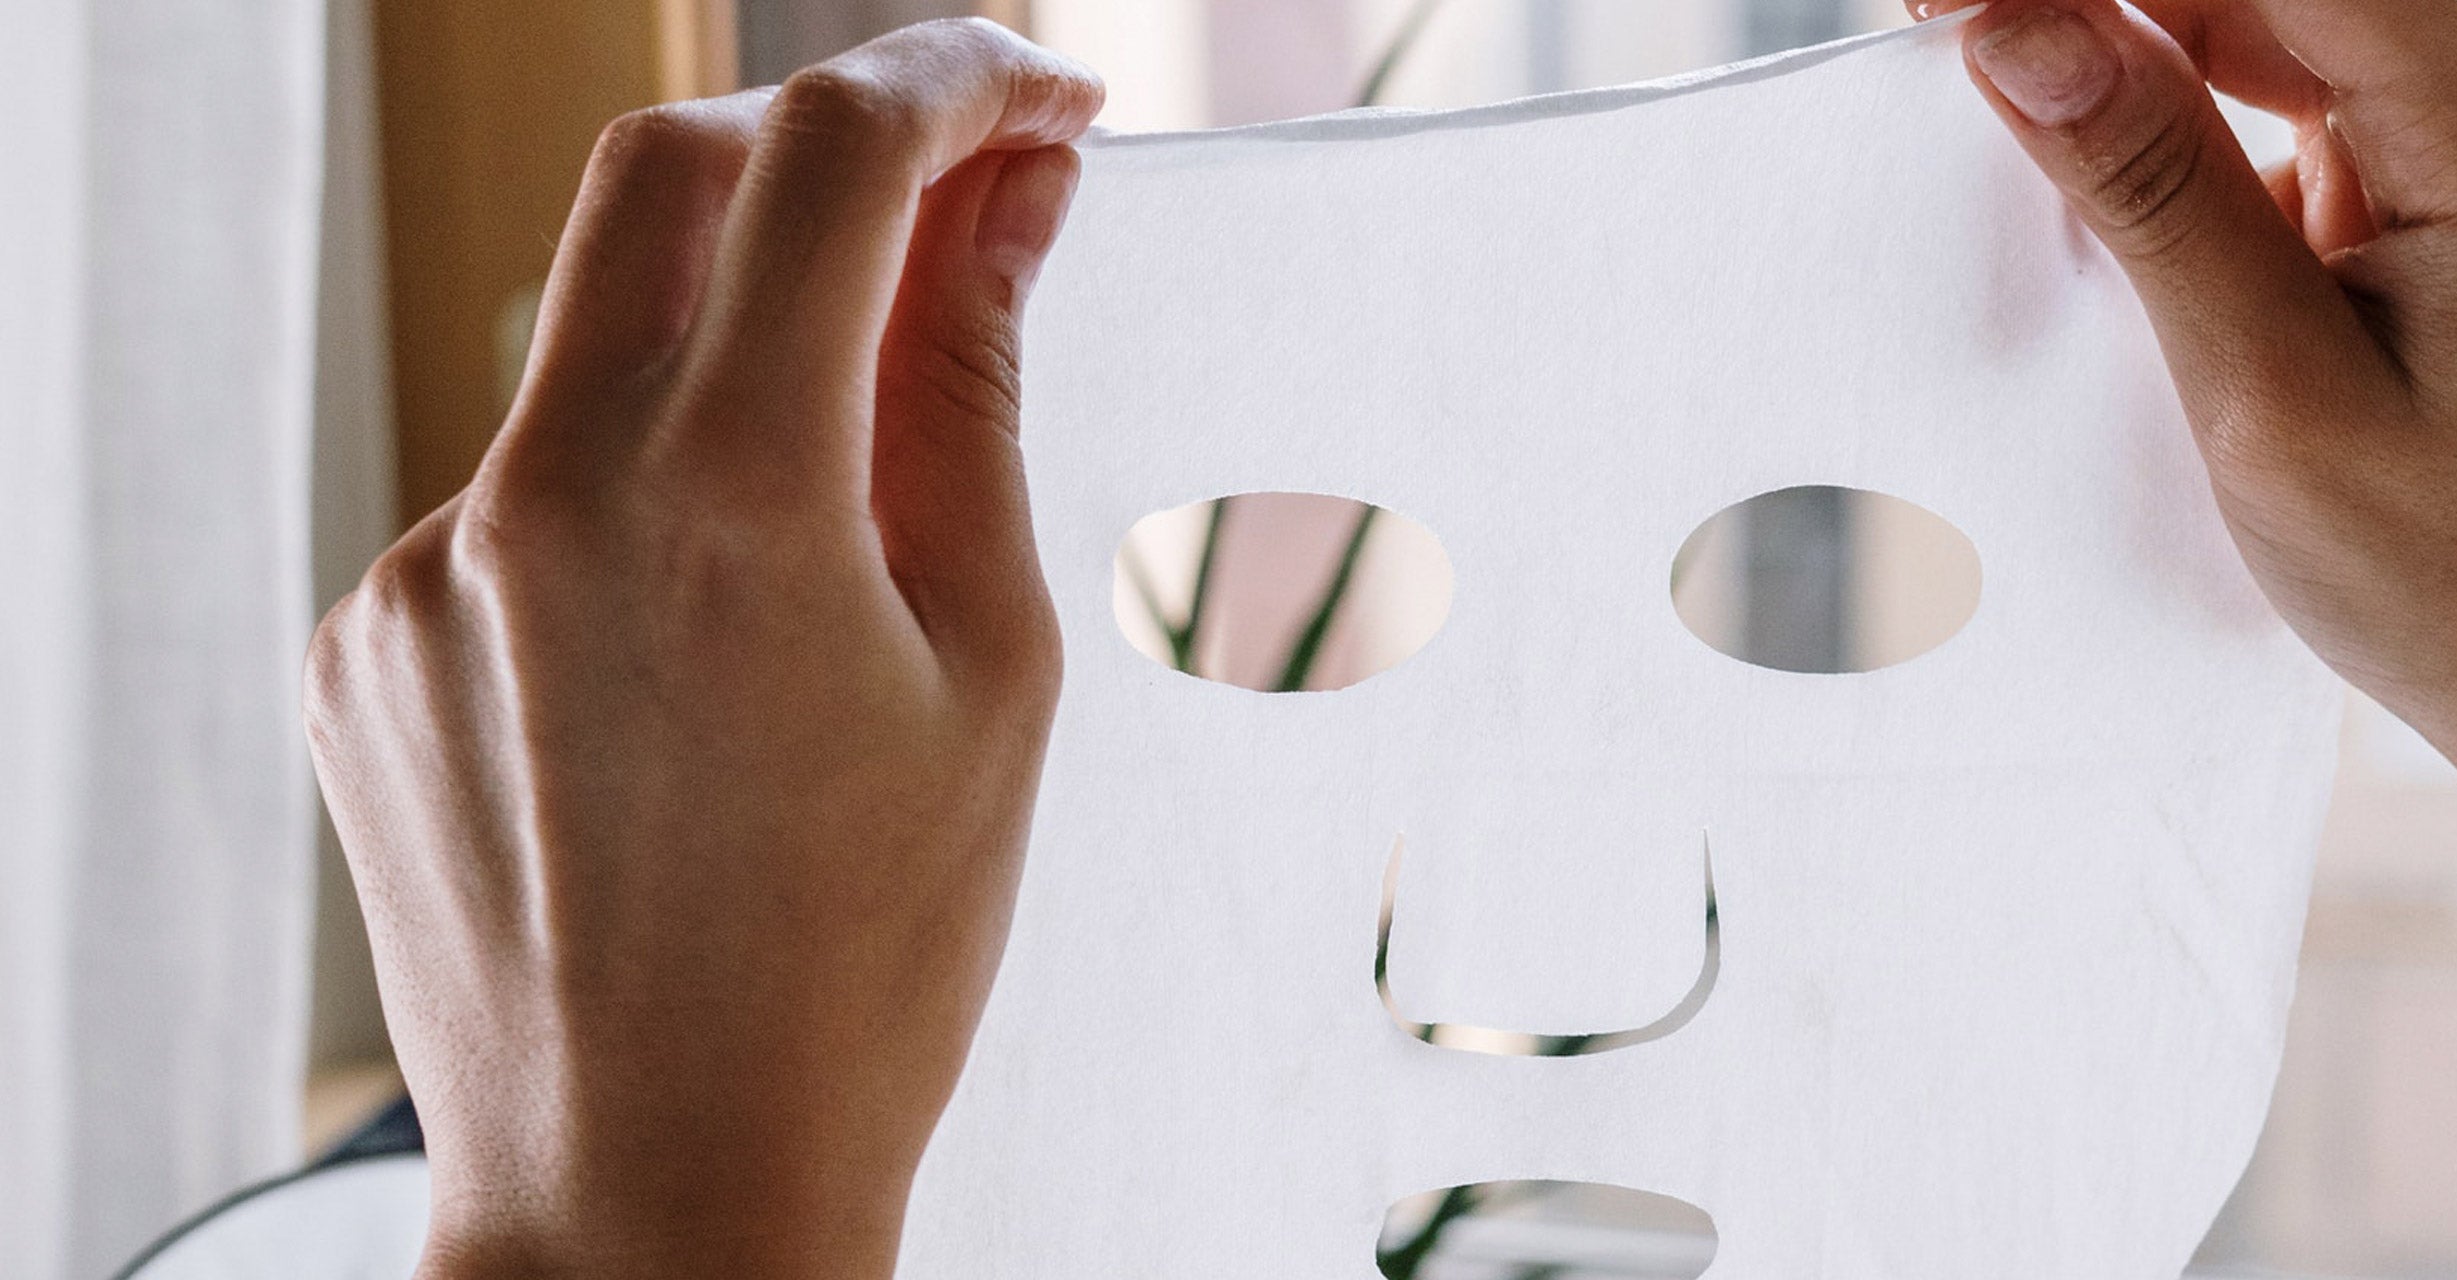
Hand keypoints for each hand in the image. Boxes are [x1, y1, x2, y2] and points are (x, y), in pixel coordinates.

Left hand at [302, 20, 1098, 1278]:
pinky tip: (711, 633)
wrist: (655, 1190)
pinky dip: (637, 476)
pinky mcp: (365, 635)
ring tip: (847, 502)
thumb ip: (974, 396)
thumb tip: (1012, 201)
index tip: (1041, 98)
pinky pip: (519, 475)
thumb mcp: (990, 669)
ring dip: (736, 333)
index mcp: (734, 507)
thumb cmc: (867, 965)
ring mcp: (424, 568)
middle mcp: (540, 504)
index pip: (832, 155)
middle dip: (828, 143)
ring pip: (594, 332)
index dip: (957, 78)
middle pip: (669, 166)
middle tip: (958, 207)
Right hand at [1919, 0, 2456, 1269]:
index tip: (1938, 3)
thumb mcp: (2278, 401)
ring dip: (2123, 55)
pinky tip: (2084, 156)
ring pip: (2262, 31)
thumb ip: (2155, 195)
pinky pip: (2290, 107)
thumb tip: (2019, 28)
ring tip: (1968, 75)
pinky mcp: (2452, 190)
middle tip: (1922, 33)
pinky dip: (2180, 123)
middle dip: (2088, 9)